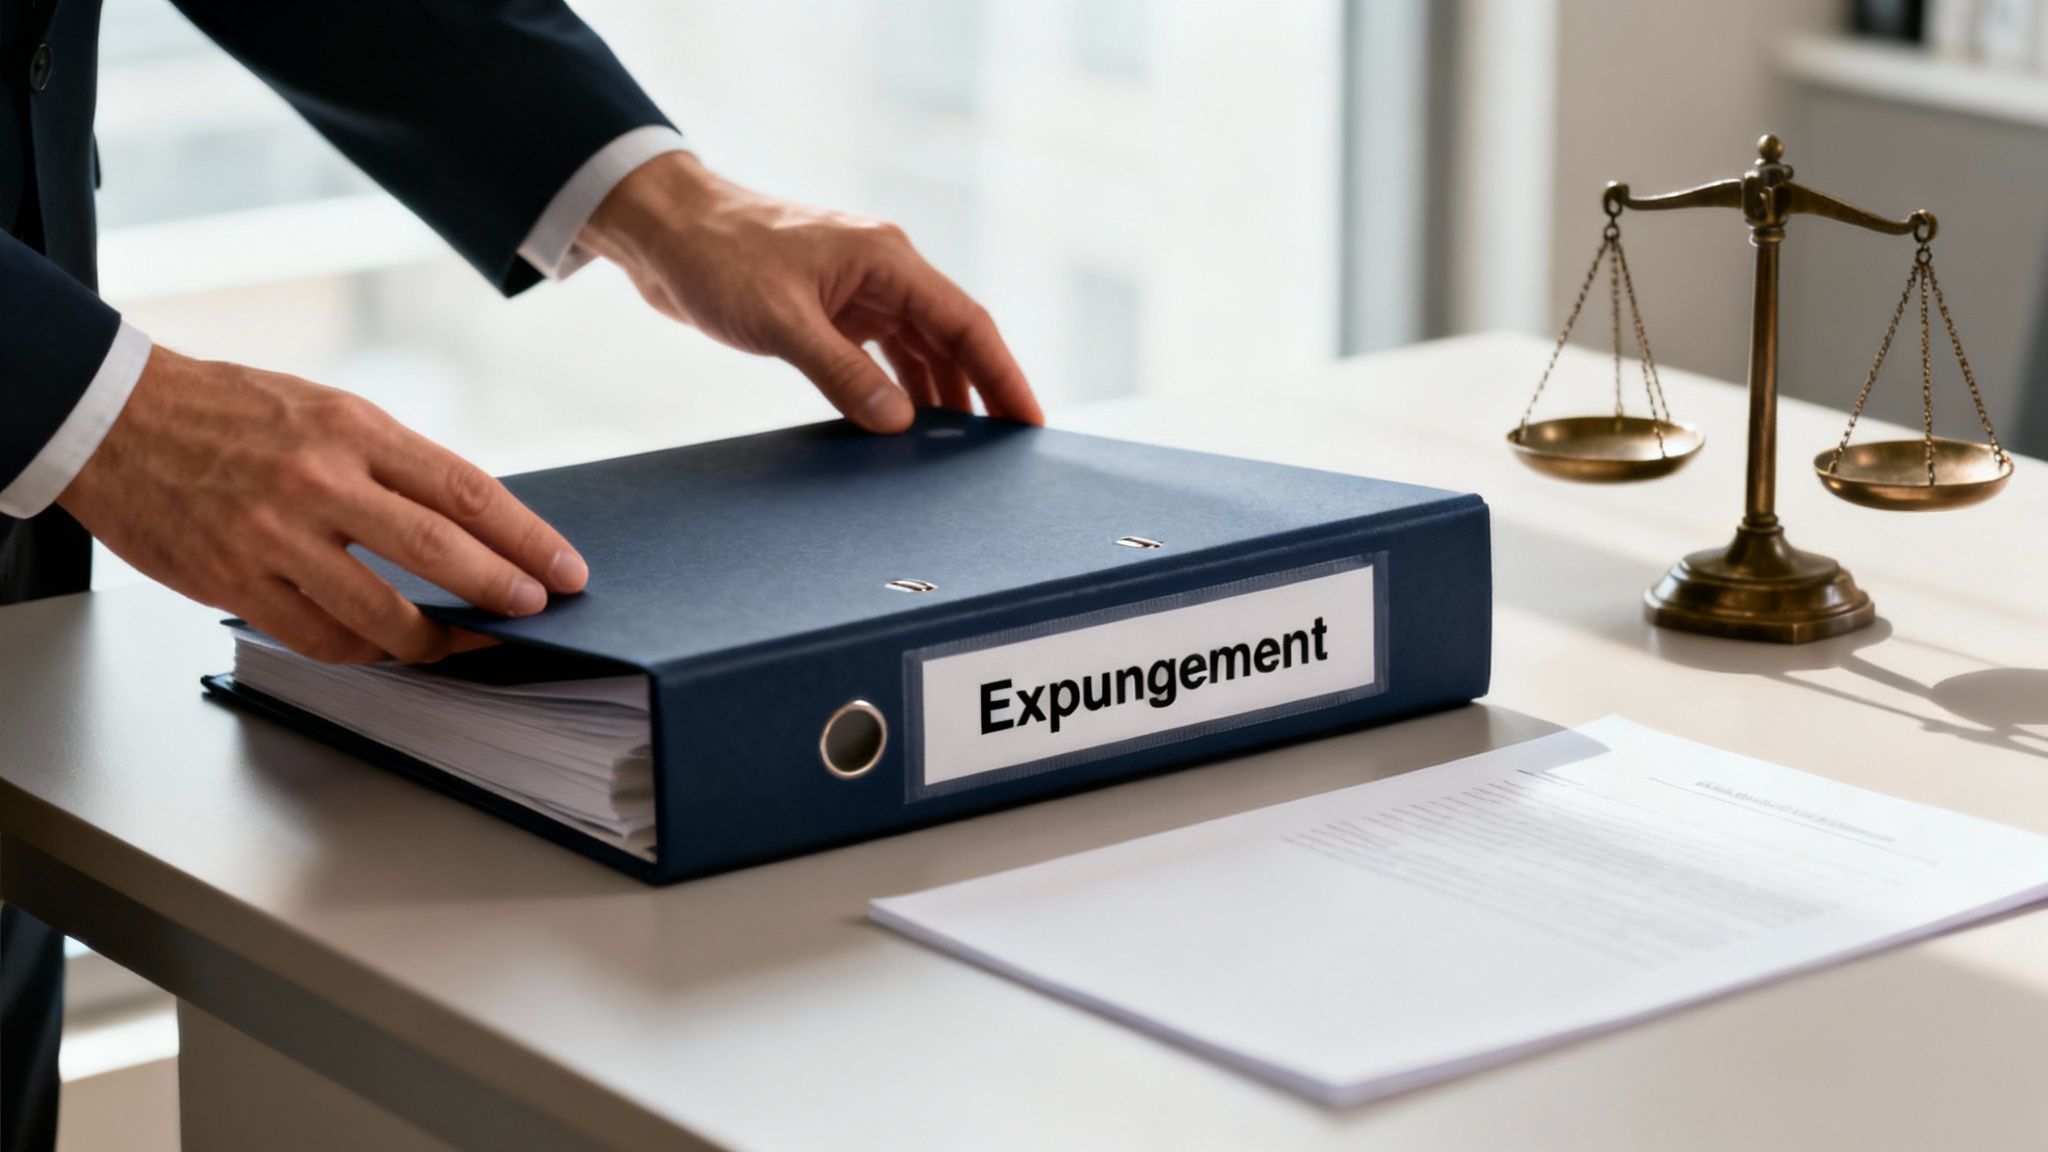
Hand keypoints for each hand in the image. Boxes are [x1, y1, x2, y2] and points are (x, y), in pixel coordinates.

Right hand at [58, 346, 587, 662]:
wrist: (113, 419)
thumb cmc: (230, 412)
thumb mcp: (324, 410)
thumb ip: (392, 463)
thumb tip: (469, 523)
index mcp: (353, 428)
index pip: (466, 491)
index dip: (527, 538)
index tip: (565, 569)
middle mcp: (320, 480)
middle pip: (439, 551)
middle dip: (502, 590)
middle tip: (535, 611)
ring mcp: (274, 535)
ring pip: (382, 612)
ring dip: (435, 639)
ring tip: (461, 641)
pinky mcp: (233, 580)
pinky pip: (320, 638)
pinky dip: (363, 650)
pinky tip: (383, 646)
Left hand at [577, 151, 1042, 432]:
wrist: (661, 229)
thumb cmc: (716, 257)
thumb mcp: (779, 320)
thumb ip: (841, 372)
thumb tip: (900, 423)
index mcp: (886, 259)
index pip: (966, 322)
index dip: (1003, 374)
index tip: (1028, 422)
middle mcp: (883, 271)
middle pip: (952, 338)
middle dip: (980, 392)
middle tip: (1001, 452)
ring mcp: (856, 290)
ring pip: (918, 349)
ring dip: (938, 395)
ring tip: (956, 452)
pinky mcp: (829, 309)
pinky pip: (881, 353)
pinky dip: (895, 389)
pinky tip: (901, 425)